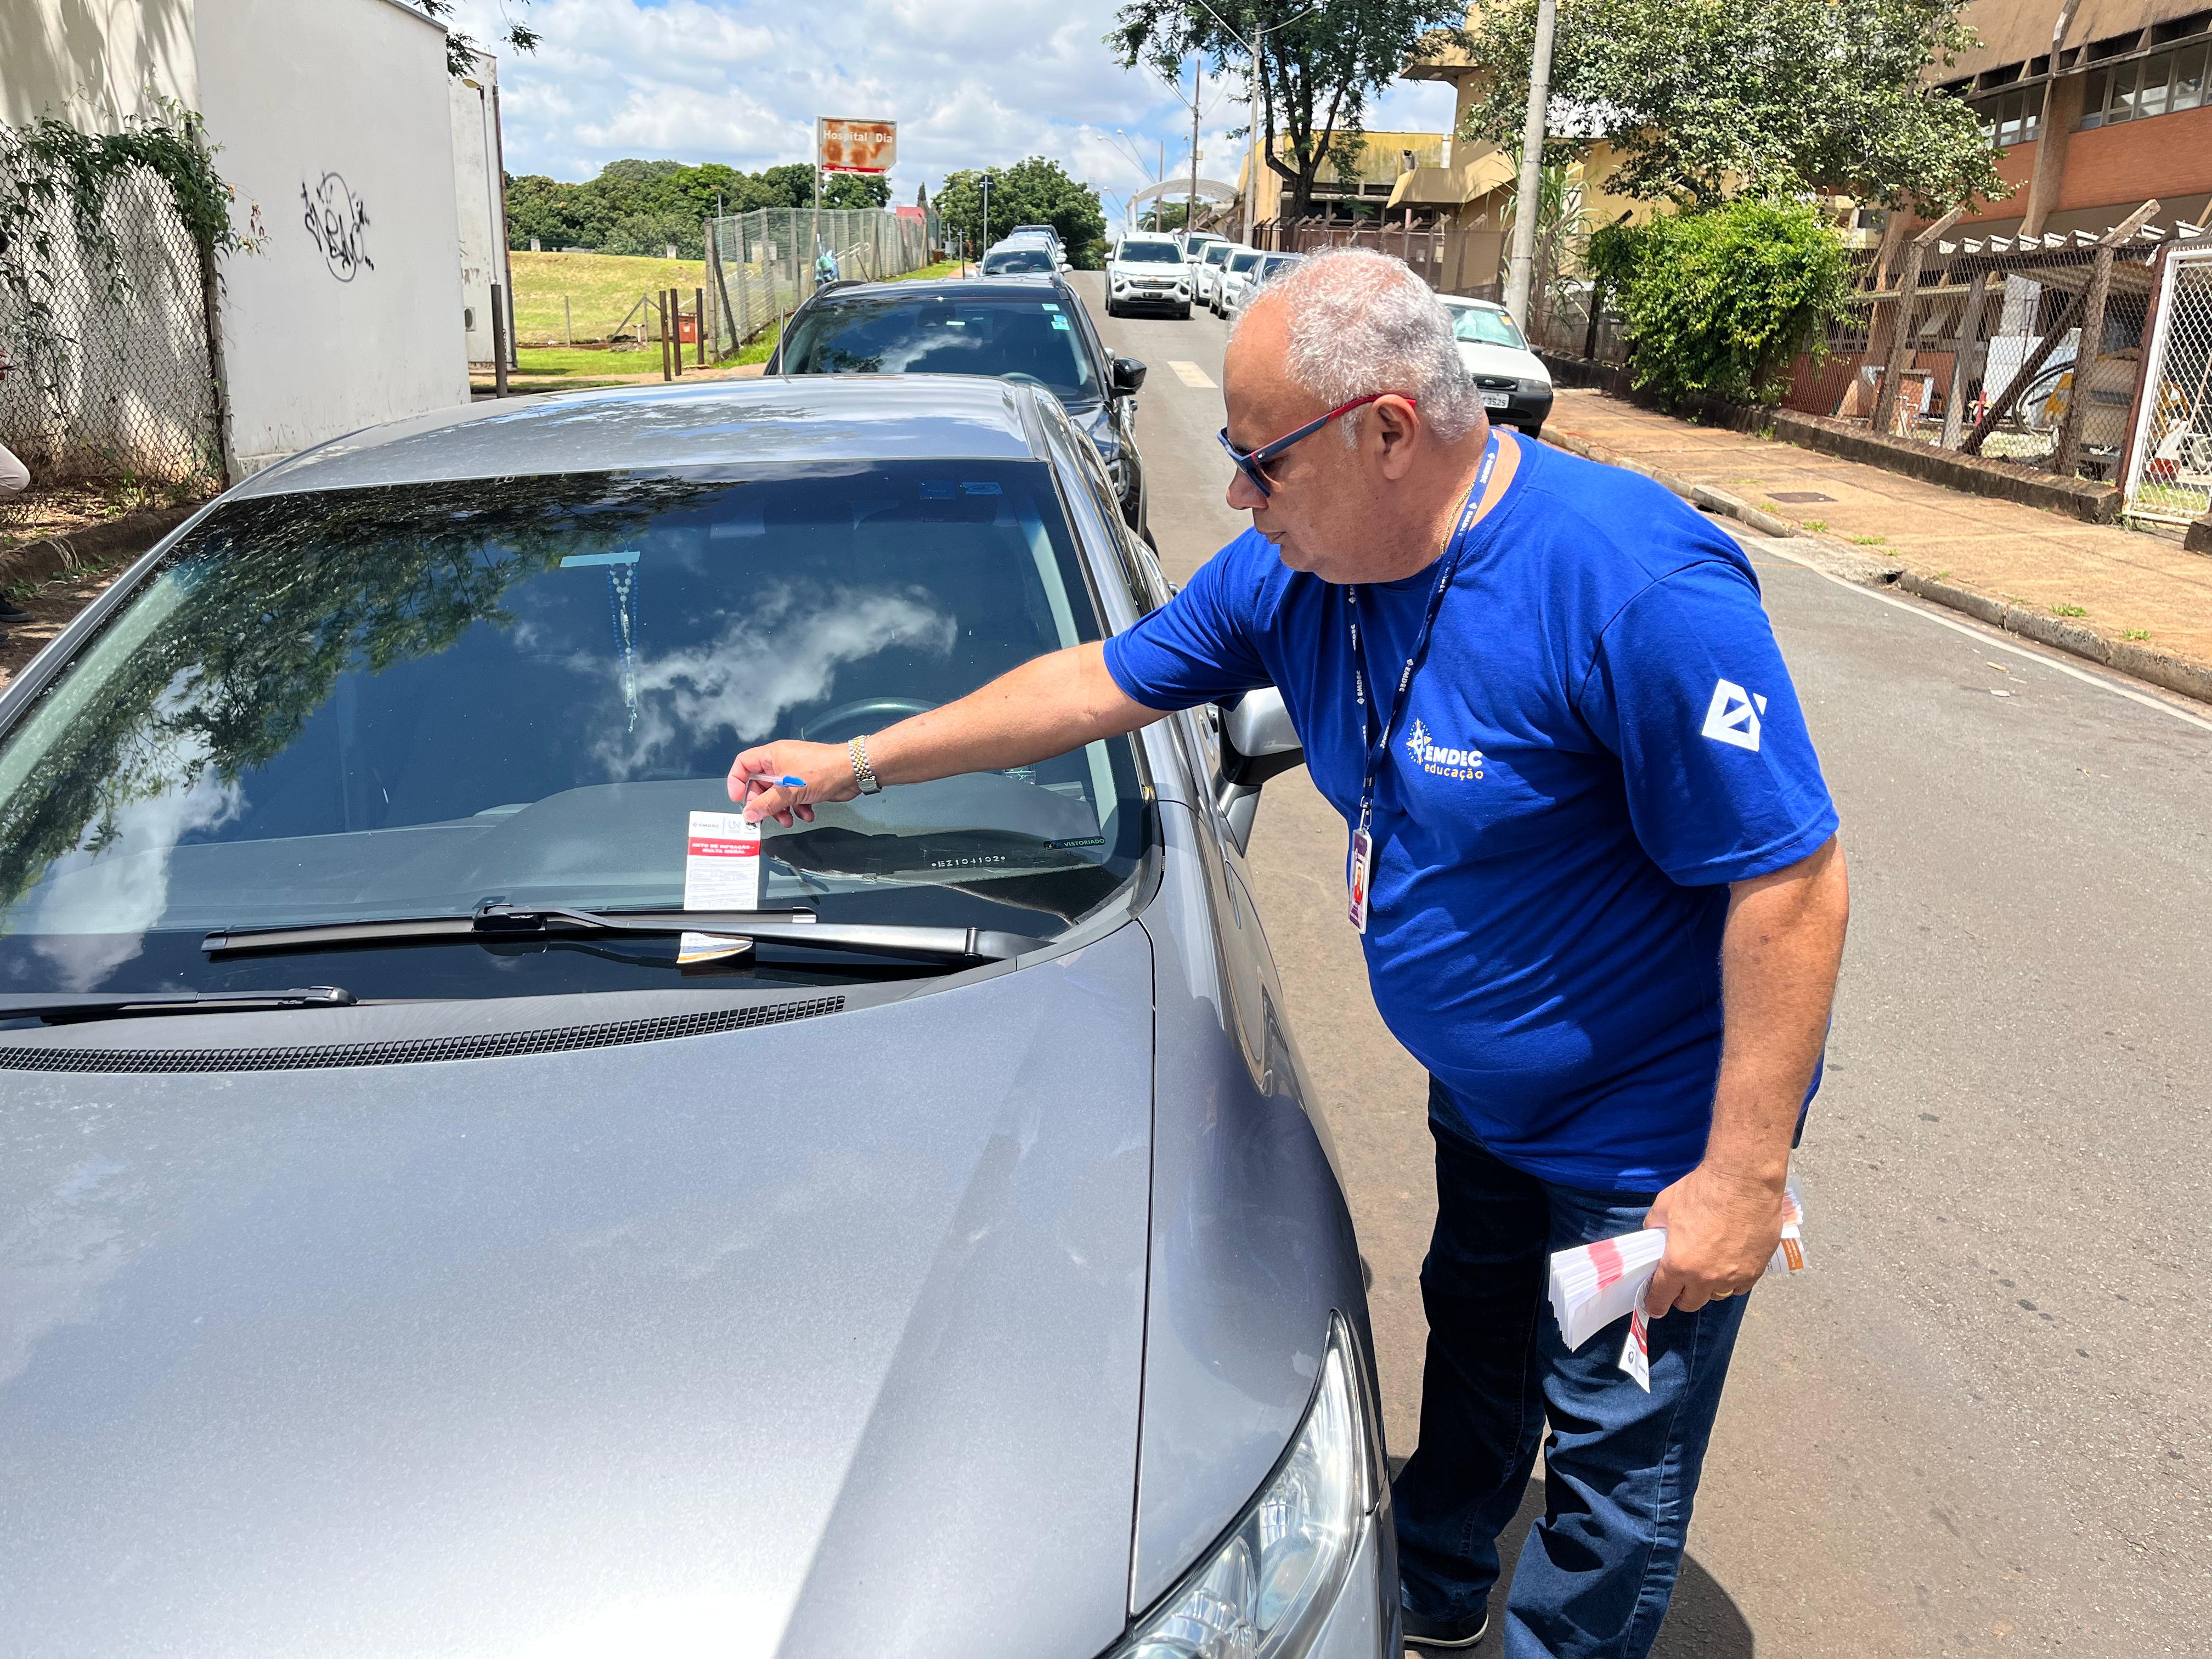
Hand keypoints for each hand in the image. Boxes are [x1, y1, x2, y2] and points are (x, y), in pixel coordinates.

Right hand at [726, 739, 862, 826]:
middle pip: (760, 785)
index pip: (743, 764)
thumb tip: (748, 815)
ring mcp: (794, 774)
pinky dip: (798, 808)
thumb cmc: (820, 772)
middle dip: (764, 804)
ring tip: (790, 821)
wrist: (853, 771)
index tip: (738, 800)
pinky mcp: (807, 784)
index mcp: (771, 756)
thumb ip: (766, 804)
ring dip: (782, 811)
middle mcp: (780, 763)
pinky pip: (794, 798)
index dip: (736, 781)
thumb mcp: (788, 790)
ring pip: (778, 795)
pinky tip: (808, 815)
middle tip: (767, 818)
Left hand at [1641, 1163, 1788, 1317]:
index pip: (1662, 1297)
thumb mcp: (1664, 1206)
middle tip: (1679, 1285)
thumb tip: (1655, 1238)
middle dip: (1681, 1297)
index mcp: (1679, 1264)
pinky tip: (1729, 1265)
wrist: (1744, 1180)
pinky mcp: (1755, 1270)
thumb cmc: (1702, 1190)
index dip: (1655, 1303)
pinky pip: (1739, 1286)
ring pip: (1716, 1296)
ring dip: (1708, 1288)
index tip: (1654, 1305)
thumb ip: (1655, 1228)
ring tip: (1706, 1271)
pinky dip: (1731, 1281)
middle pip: (1690, 1303)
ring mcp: (1733, 1276)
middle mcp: (1706, 1277)